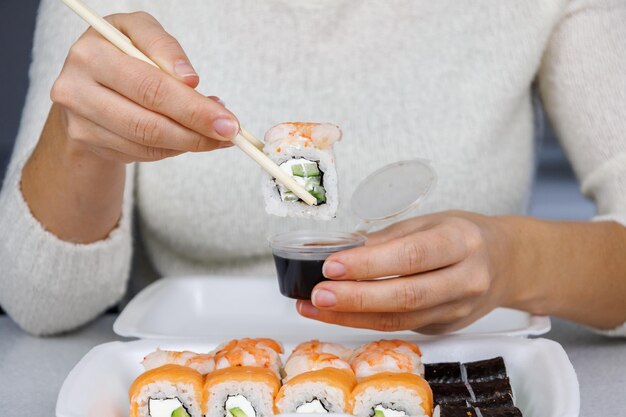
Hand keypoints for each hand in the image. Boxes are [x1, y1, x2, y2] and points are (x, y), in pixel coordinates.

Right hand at [50, 11, 237, 163]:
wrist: (85, 87)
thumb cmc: (122, 56)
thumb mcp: (142, 37)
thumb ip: (165, 50)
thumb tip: (190, 81)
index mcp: (94, 49)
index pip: (149, 79)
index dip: (188, 99)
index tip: (221, 110)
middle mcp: (78, 81)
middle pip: (148, 114)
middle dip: (197, 124)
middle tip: (229, 131)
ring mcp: (79, 114)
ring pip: (146, 138)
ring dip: (190, 141)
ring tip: (216, 136)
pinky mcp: (85, 139)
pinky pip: (140, 152)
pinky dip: (172, 148)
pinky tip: (188, 139)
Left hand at [297, 211, 512, 333]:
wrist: (506, 264)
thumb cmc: (463, 236)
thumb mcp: (430, 222)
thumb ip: (389, 239)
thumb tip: (342, 253)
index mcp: (462, 242)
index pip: (412, 256)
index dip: (370, 264)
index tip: (332, 266)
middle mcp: (466, 279)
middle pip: (406, 296)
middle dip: (355, 298)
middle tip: (318, 294)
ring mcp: (458, 310)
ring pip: (399, 320)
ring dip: (351, 317)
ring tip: (314, 307)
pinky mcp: (446, 327)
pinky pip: (401, 327)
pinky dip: (365, 322)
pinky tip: (338, 314)